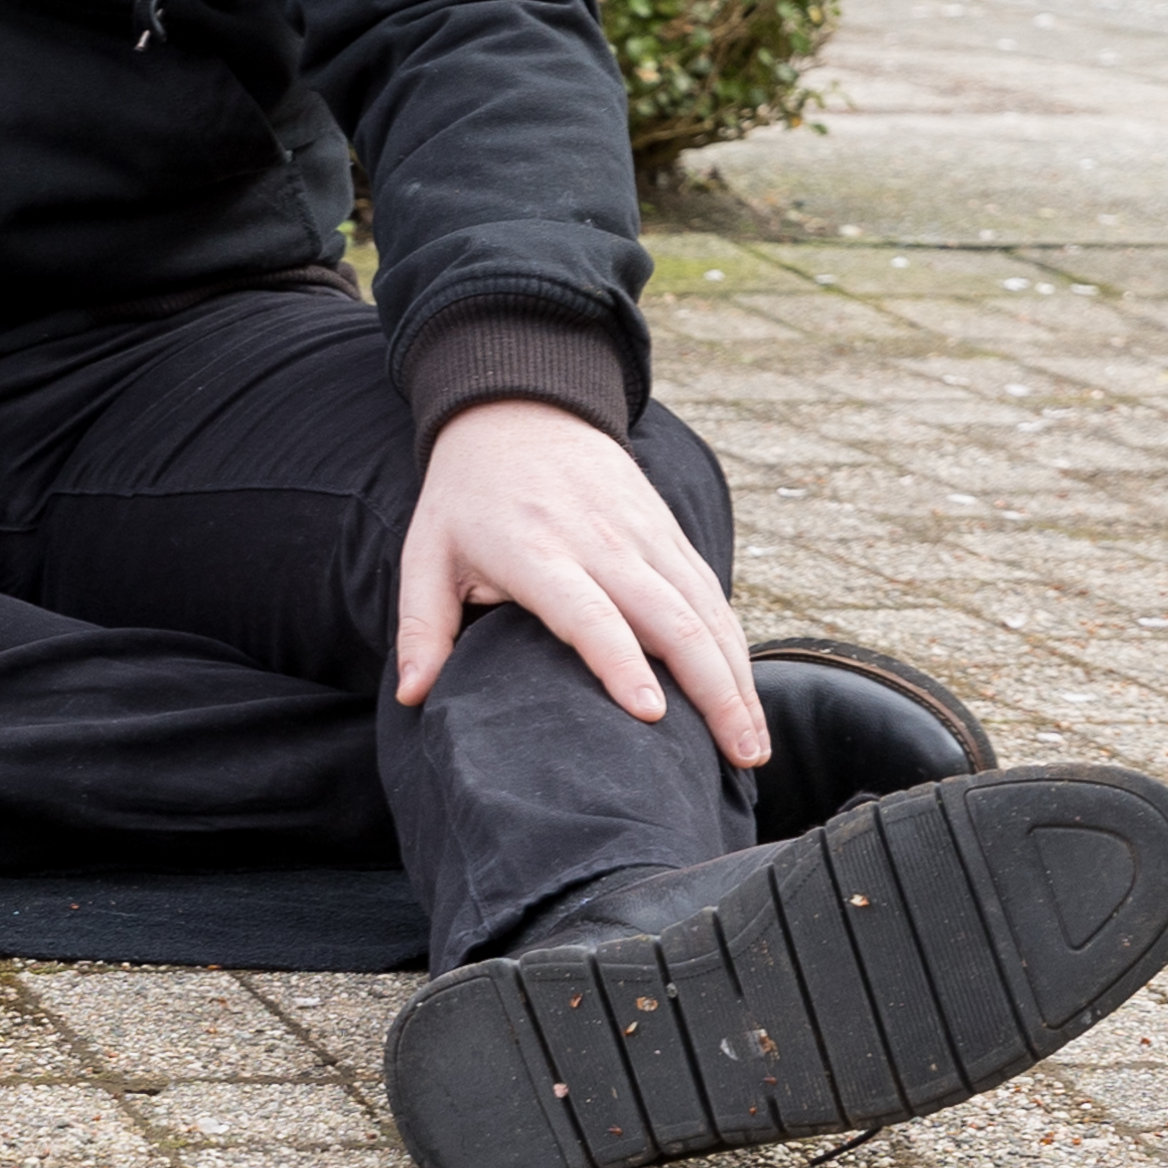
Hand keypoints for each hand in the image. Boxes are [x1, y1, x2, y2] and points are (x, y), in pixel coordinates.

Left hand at [393, 400, 765, 769]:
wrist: (517, 408)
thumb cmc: (465, 497)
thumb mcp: (425, 552)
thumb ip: (420, 626)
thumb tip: (411, 696)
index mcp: (536, 551)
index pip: (588, 612)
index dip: (620, 663)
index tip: (652, 717)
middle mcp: (600, 541)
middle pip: (670, 618)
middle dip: (712, 691)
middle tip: (739, 759)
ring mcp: (642, 534)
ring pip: (704, 609)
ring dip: (736, 678)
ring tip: (755, 746)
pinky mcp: (666, 530)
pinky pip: (710, 591)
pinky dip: (734, 644)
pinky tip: (748, 696)